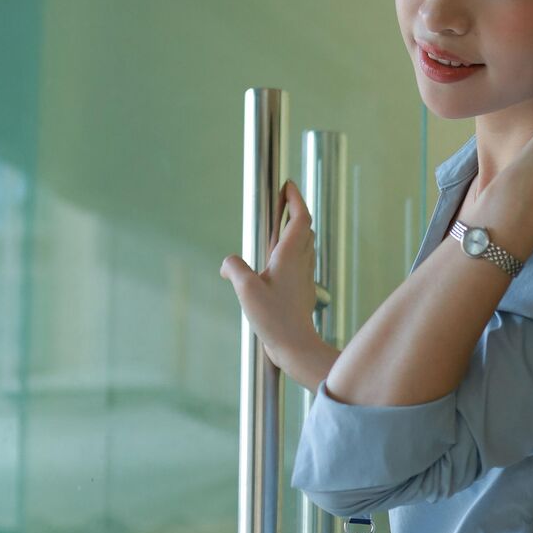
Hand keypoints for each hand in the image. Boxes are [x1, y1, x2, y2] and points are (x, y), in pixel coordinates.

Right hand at [220, 180, 321, 367]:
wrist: (296, 347)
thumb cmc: (275, 319)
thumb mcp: (246, 290)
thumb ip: (234, 268)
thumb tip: (227, 264)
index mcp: (291, 255)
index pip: (300, 217)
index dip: (295, 199)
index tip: (288, 185)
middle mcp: (301, 263)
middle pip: (305, 229)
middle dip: (295, 211)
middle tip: (283, 200)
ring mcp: (304, 278)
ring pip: (305, 246)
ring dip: (295, 231)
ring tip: (279, 226)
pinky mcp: (302, 292)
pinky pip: (300, 264)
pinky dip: (291, 253)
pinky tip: (277, 262)